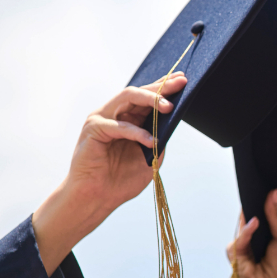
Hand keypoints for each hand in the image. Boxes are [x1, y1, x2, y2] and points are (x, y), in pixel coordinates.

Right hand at [32, 72, 187, 273]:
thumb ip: (160, 139)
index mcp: (127, 118)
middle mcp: (114, 114)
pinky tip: (151, 141)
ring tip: (168, 106)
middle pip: (138, 92)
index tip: (183, 79)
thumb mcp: (150, 157)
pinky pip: (119, 126)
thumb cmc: (121, 180)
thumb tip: (174, 122)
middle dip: (161, 87)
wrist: (98, 198)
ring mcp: (102, 119)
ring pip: (127, 98)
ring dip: (150, 100)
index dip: (164, 86)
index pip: (147, 97)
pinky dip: (137, 132)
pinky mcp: (93, 130)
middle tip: (180, 83)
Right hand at [227, 189, 276, 277]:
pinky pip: (240, 240)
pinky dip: (246, 232)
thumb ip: (275, 217)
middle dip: (252, 200)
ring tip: (256, 196)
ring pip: (242, 225)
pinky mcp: (236, 256)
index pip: (258, 211)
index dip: (260, 197)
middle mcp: (249, 238)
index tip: (265, 180)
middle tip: (258, 182)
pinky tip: (254, 222)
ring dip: (249, 213)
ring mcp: (241, 246)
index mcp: (262, 233)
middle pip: (248, 215)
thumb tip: (273, 193)